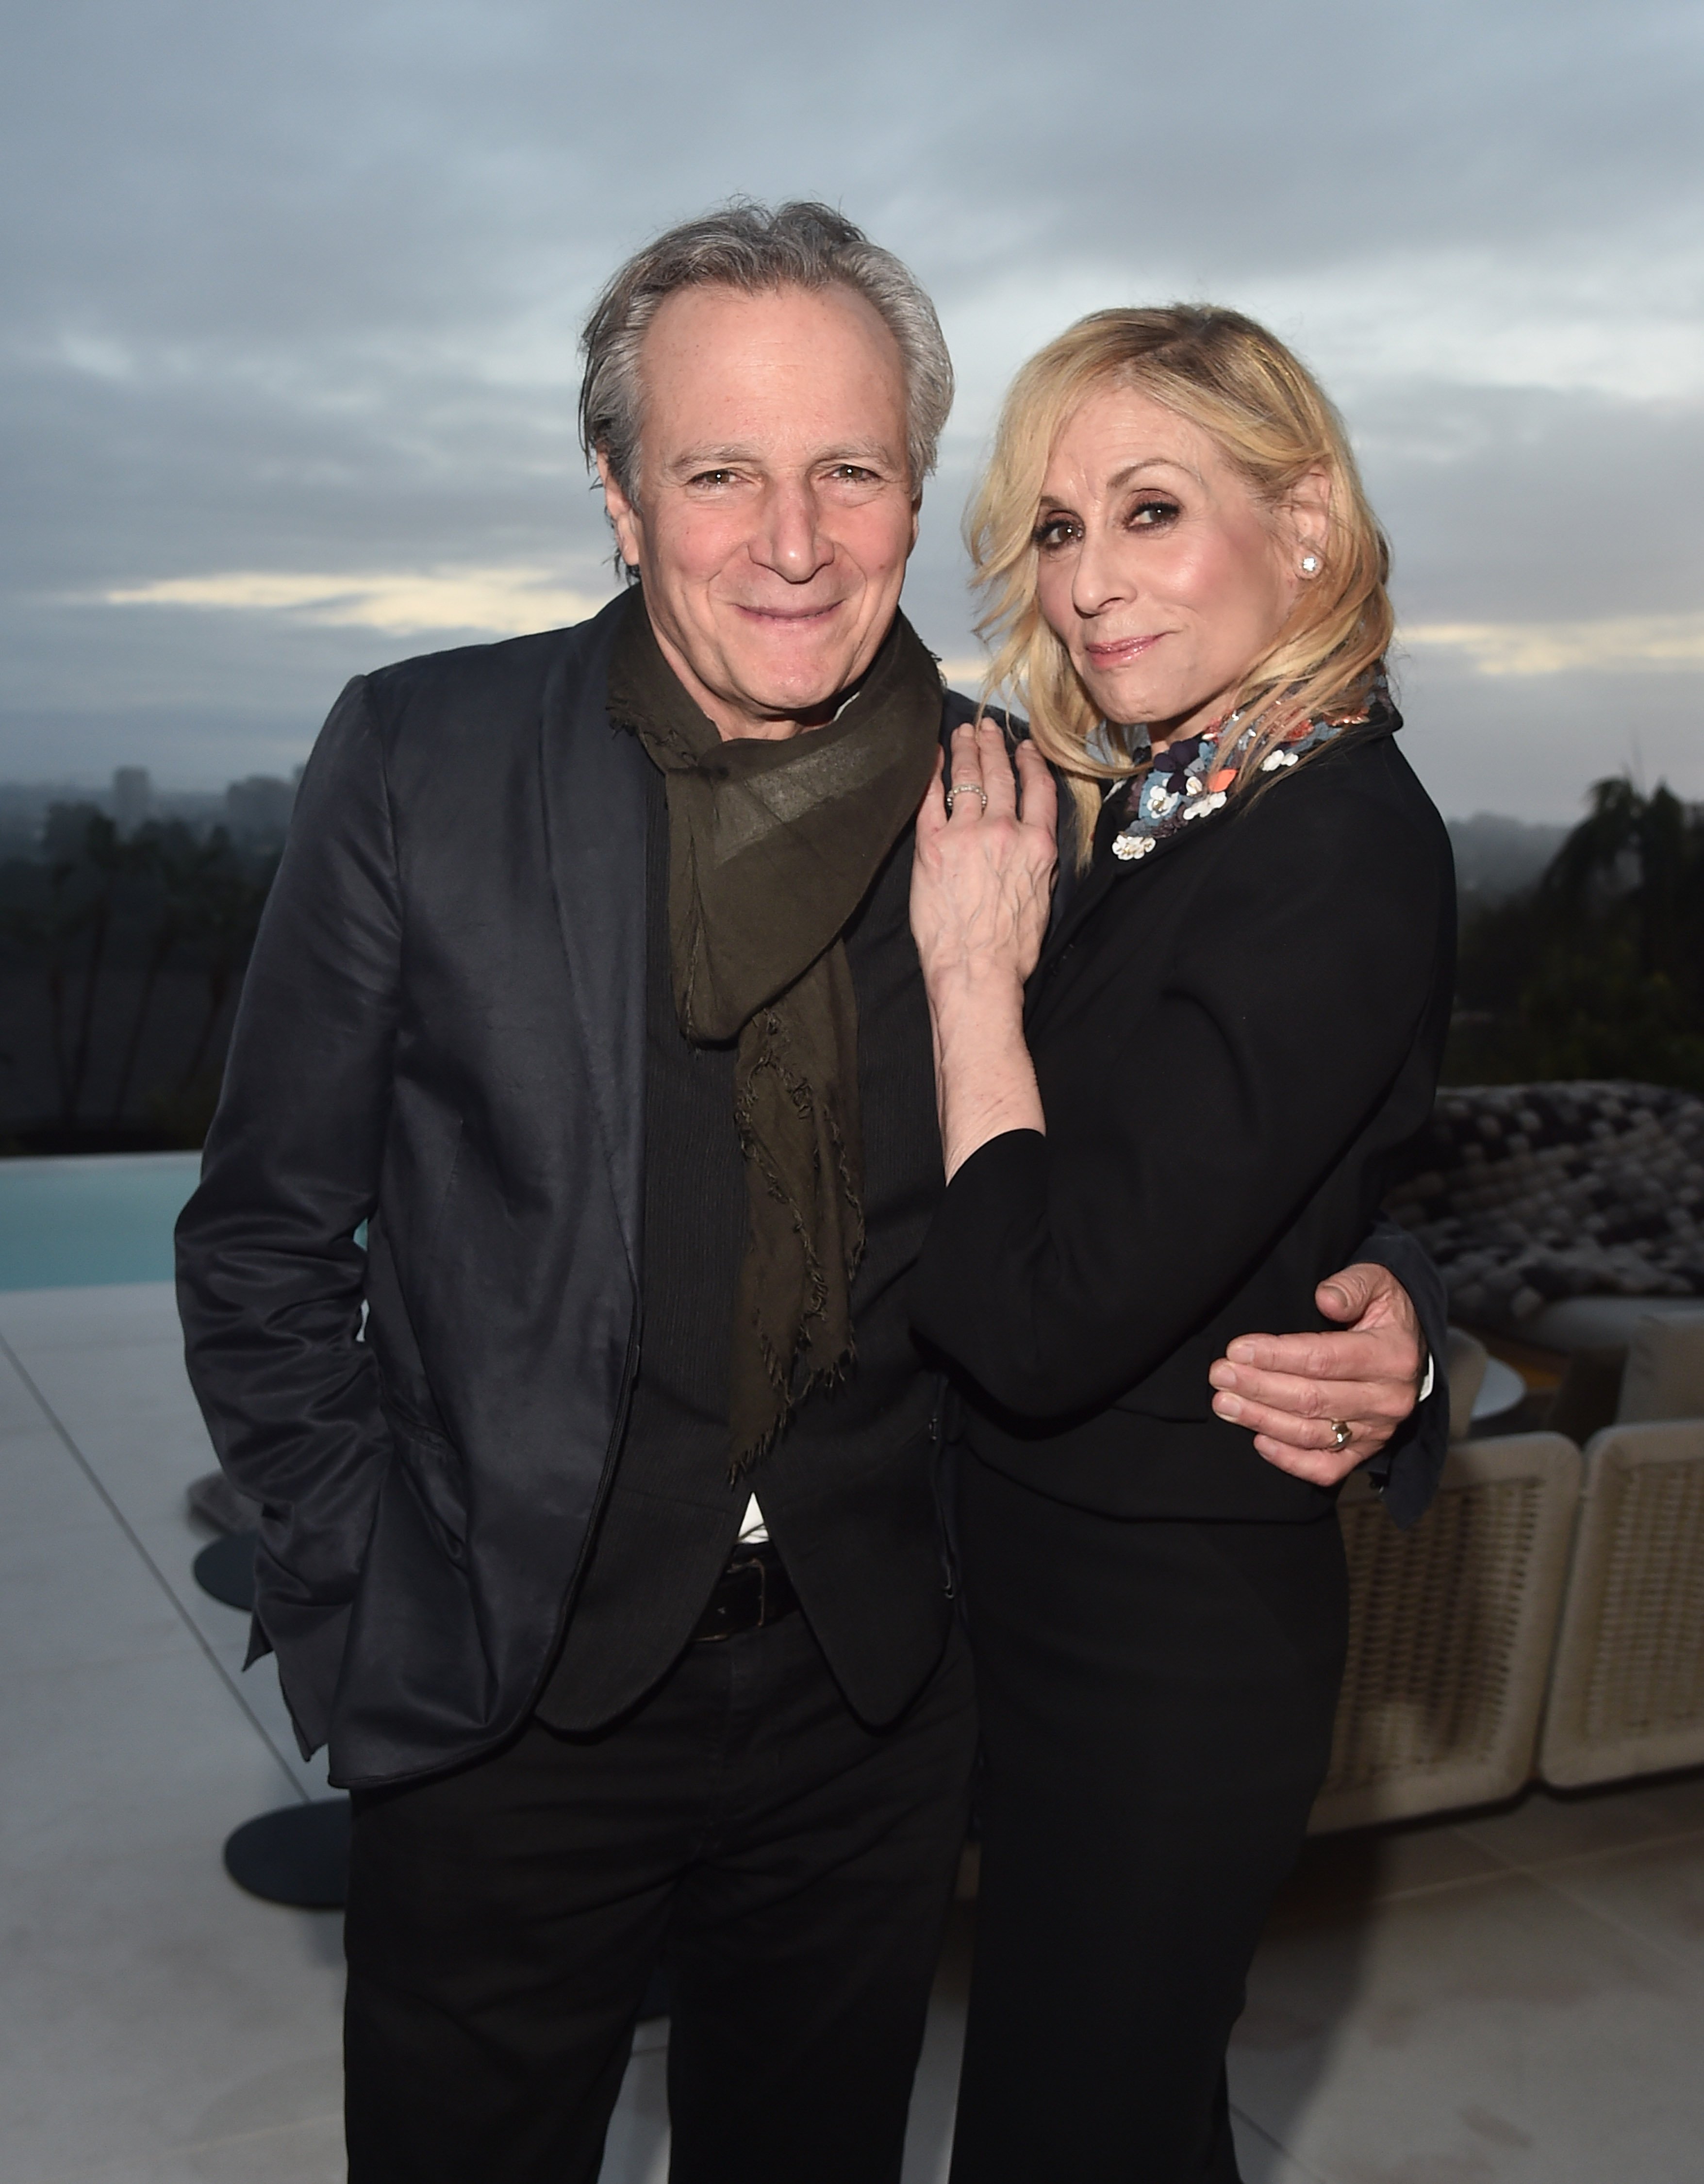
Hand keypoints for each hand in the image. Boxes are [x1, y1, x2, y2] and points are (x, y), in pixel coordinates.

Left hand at [911, 720, 1057, 999]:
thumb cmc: (1011, 948)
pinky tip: (931, 758)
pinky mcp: (933, 846)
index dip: (1030, 762)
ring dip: (965, 751)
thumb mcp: (1042, 898)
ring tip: (962, 734)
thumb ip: (1037, 862)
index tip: (1023, 747)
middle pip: (1001, 776)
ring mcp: (966, 835)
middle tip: (986, 727)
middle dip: (993, 746)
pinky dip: (931, 773)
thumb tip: (1030, 843)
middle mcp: (1005, 831)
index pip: (1038, 789)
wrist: (976, 970)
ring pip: (968, 780)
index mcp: (1038, 844)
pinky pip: (930, 799)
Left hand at [1207, 1262, 1426, 1486]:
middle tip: (1220, 1376)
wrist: (1413, 1351)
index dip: (1277, 1356)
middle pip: (1312, 1399)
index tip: (1237, 1350)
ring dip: (1262, 1420)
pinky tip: (1259, 1441)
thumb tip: (1325, 1298)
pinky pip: (1327, 1469)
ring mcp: (1377, 1431)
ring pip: (1312, 1434)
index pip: (1324, 1359)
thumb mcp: (1378, 1283)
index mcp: (1391, 1355)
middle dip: (1258, 1388)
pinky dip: (1291, 1461)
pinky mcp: (1366, 1451)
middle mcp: (1387, 1399)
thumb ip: (1352, 1285)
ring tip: (1224, 1403)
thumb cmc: (1384, 1313)